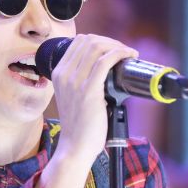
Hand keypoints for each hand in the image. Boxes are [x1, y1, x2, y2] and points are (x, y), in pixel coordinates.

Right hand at [49, 34, 137, 165]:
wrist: (75, 147)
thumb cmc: (78, 125)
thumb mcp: (71, 96)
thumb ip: (79, 80)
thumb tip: (103, 67)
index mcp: (58, 73)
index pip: (79, 42)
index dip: (100, 40)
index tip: (113, 48)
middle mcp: (64, 74)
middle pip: (88, 41)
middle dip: (110, 41)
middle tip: (123, 51)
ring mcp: (75, 82)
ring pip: (97, 47)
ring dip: (117, 46)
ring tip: (128, 54)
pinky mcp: (89, 91)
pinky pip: (105, 61)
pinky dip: (120, 54)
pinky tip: (129, 56)